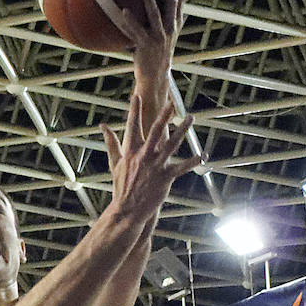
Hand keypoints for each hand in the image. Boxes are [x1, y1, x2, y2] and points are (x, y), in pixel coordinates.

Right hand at [101, 98, 200, 220]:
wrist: (127, 210)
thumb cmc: (121, 186)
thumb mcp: (114, 163)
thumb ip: (111, 143)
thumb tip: (103, 126)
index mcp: (130, 151)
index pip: (131, 127)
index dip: (133, 111)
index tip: (136, 96)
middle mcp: (143, 156)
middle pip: (155, 131)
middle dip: (163, 115)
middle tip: (171, 102)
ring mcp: (155, 166)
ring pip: (171, 144)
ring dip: (182, 130)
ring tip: (190, 117)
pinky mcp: (165, 177)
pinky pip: (181, 167)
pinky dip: (193, 161)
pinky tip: (203, 155)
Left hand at [114, 0, 184, 86]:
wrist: (155, 74)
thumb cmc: (157, 51)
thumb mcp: (166, 33)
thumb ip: (167, 19)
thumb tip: (168, 5)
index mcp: (175, 23)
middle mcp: (170, 28)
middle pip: (172, 2)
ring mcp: (159, 36)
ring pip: (156, 14)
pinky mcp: (146, 45)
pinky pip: (137, 31)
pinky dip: (130, 21)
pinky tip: (123, 11)